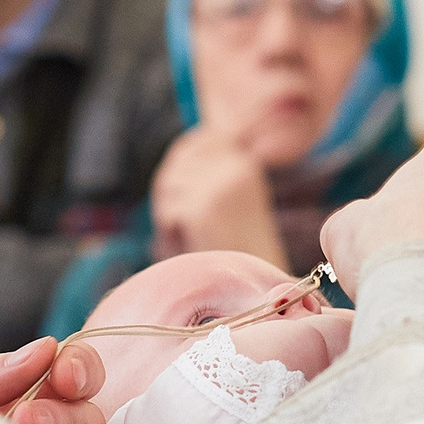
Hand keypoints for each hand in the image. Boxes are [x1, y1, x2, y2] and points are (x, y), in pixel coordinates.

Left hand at [150, 127, 285, 266]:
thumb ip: (209, 169)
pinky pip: (167, 211)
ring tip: (187, 234)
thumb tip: (178, 151)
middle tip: (177, 219)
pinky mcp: (203, 209)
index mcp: (244, 161)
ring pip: (168, 186)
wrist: (257, 284)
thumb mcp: (230, 196)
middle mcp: (235, 167)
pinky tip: (189, 245)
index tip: (180, 186)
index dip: (181, 160)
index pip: (199, 138)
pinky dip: (170, 232)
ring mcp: (219, 186)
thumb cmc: (238, 245)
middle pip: (177, 162)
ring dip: (168, 212)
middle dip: (170, 190)